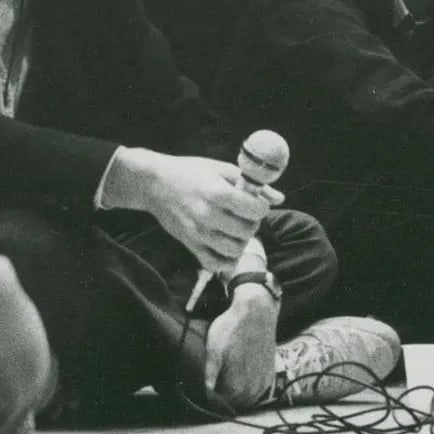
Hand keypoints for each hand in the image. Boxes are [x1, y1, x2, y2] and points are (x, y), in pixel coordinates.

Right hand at [122, 149, 282, 272]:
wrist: (153, 183)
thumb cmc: (189, 172)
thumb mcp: (221, 169)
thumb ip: (251, 184)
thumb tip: (279, 198)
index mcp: (217, 193)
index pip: (255, 210)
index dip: (261, 207)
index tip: (255, 203)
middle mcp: (208, 216)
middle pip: (248, 231)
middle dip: (253, 223)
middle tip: (245, 215)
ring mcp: (198, 233)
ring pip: (235, 250)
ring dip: (242, 241)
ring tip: (236, 229)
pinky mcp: (190, 245)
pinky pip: (216, 264)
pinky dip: (226, 259)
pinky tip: (226, 245)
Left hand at [204, 286, 278, 408]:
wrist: (257, 311)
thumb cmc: (232, 329)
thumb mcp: (214, 351)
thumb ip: (209, 377)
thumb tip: (203, 397)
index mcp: (238, 389)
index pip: (219, 407)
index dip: (210, 399)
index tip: (203, 389)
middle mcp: (254, 391)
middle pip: (233, 405)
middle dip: (223, 397)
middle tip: (212, 381)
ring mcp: (264, 384)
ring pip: (245, 399)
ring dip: (235, 393)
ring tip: (224, 377)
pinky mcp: (269, 375)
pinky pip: (256, 391)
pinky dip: (247, 387)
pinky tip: (239, 374)